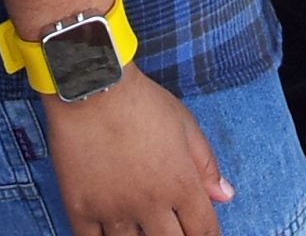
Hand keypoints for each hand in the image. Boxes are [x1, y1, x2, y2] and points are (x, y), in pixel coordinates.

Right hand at [39, 64, 232, 235]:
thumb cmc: (140, 100)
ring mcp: (114, 209)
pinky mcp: (81, 208)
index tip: (200, 233)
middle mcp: (150, 204)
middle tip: (171, 229)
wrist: (90, 85)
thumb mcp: (184, 124)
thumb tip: (225, 195)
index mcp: (180, 184)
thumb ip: (206, 164)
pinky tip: (111, 233)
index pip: (204, 231)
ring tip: (142, 229)